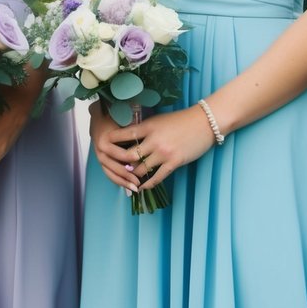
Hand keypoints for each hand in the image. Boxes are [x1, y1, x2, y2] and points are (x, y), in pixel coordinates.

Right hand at [89, 101, 138, 193]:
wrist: (99, 117)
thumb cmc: (114, 118)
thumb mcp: (124, 122)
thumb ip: (133, 132)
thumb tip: (148, 143)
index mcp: (105, 141)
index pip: (120, 155)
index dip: (131, 162)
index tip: (141, 168)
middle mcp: (101, 151)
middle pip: (115, 167)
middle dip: (127, 177)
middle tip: (139, 183)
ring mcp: (100, 157)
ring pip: (111, 173)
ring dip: (123, 182)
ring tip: (134, 188)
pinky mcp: (101, 161)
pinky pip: (109, 174)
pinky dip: (118, 181)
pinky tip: (127, 187)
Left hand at [97, 104, 215, 192]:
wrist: (204, 122)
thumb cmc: (181, 120)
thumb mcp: (159, 120)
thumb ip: (144, 129)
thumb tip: (129, 136)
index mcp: (148, 126)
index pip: (123, 134)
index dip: (111, 141)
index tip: (102, 146)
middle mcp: (153, 140)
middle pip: (129, 156)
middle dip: (120, 164)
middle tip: (114, 168)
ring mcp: (164, 152)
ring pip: (141, 169)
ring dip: (133, 176)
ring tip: (127, 181)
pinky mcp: (174, 162)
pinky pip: (157, 177)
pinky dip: (148, 184)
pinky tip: (142, 187)